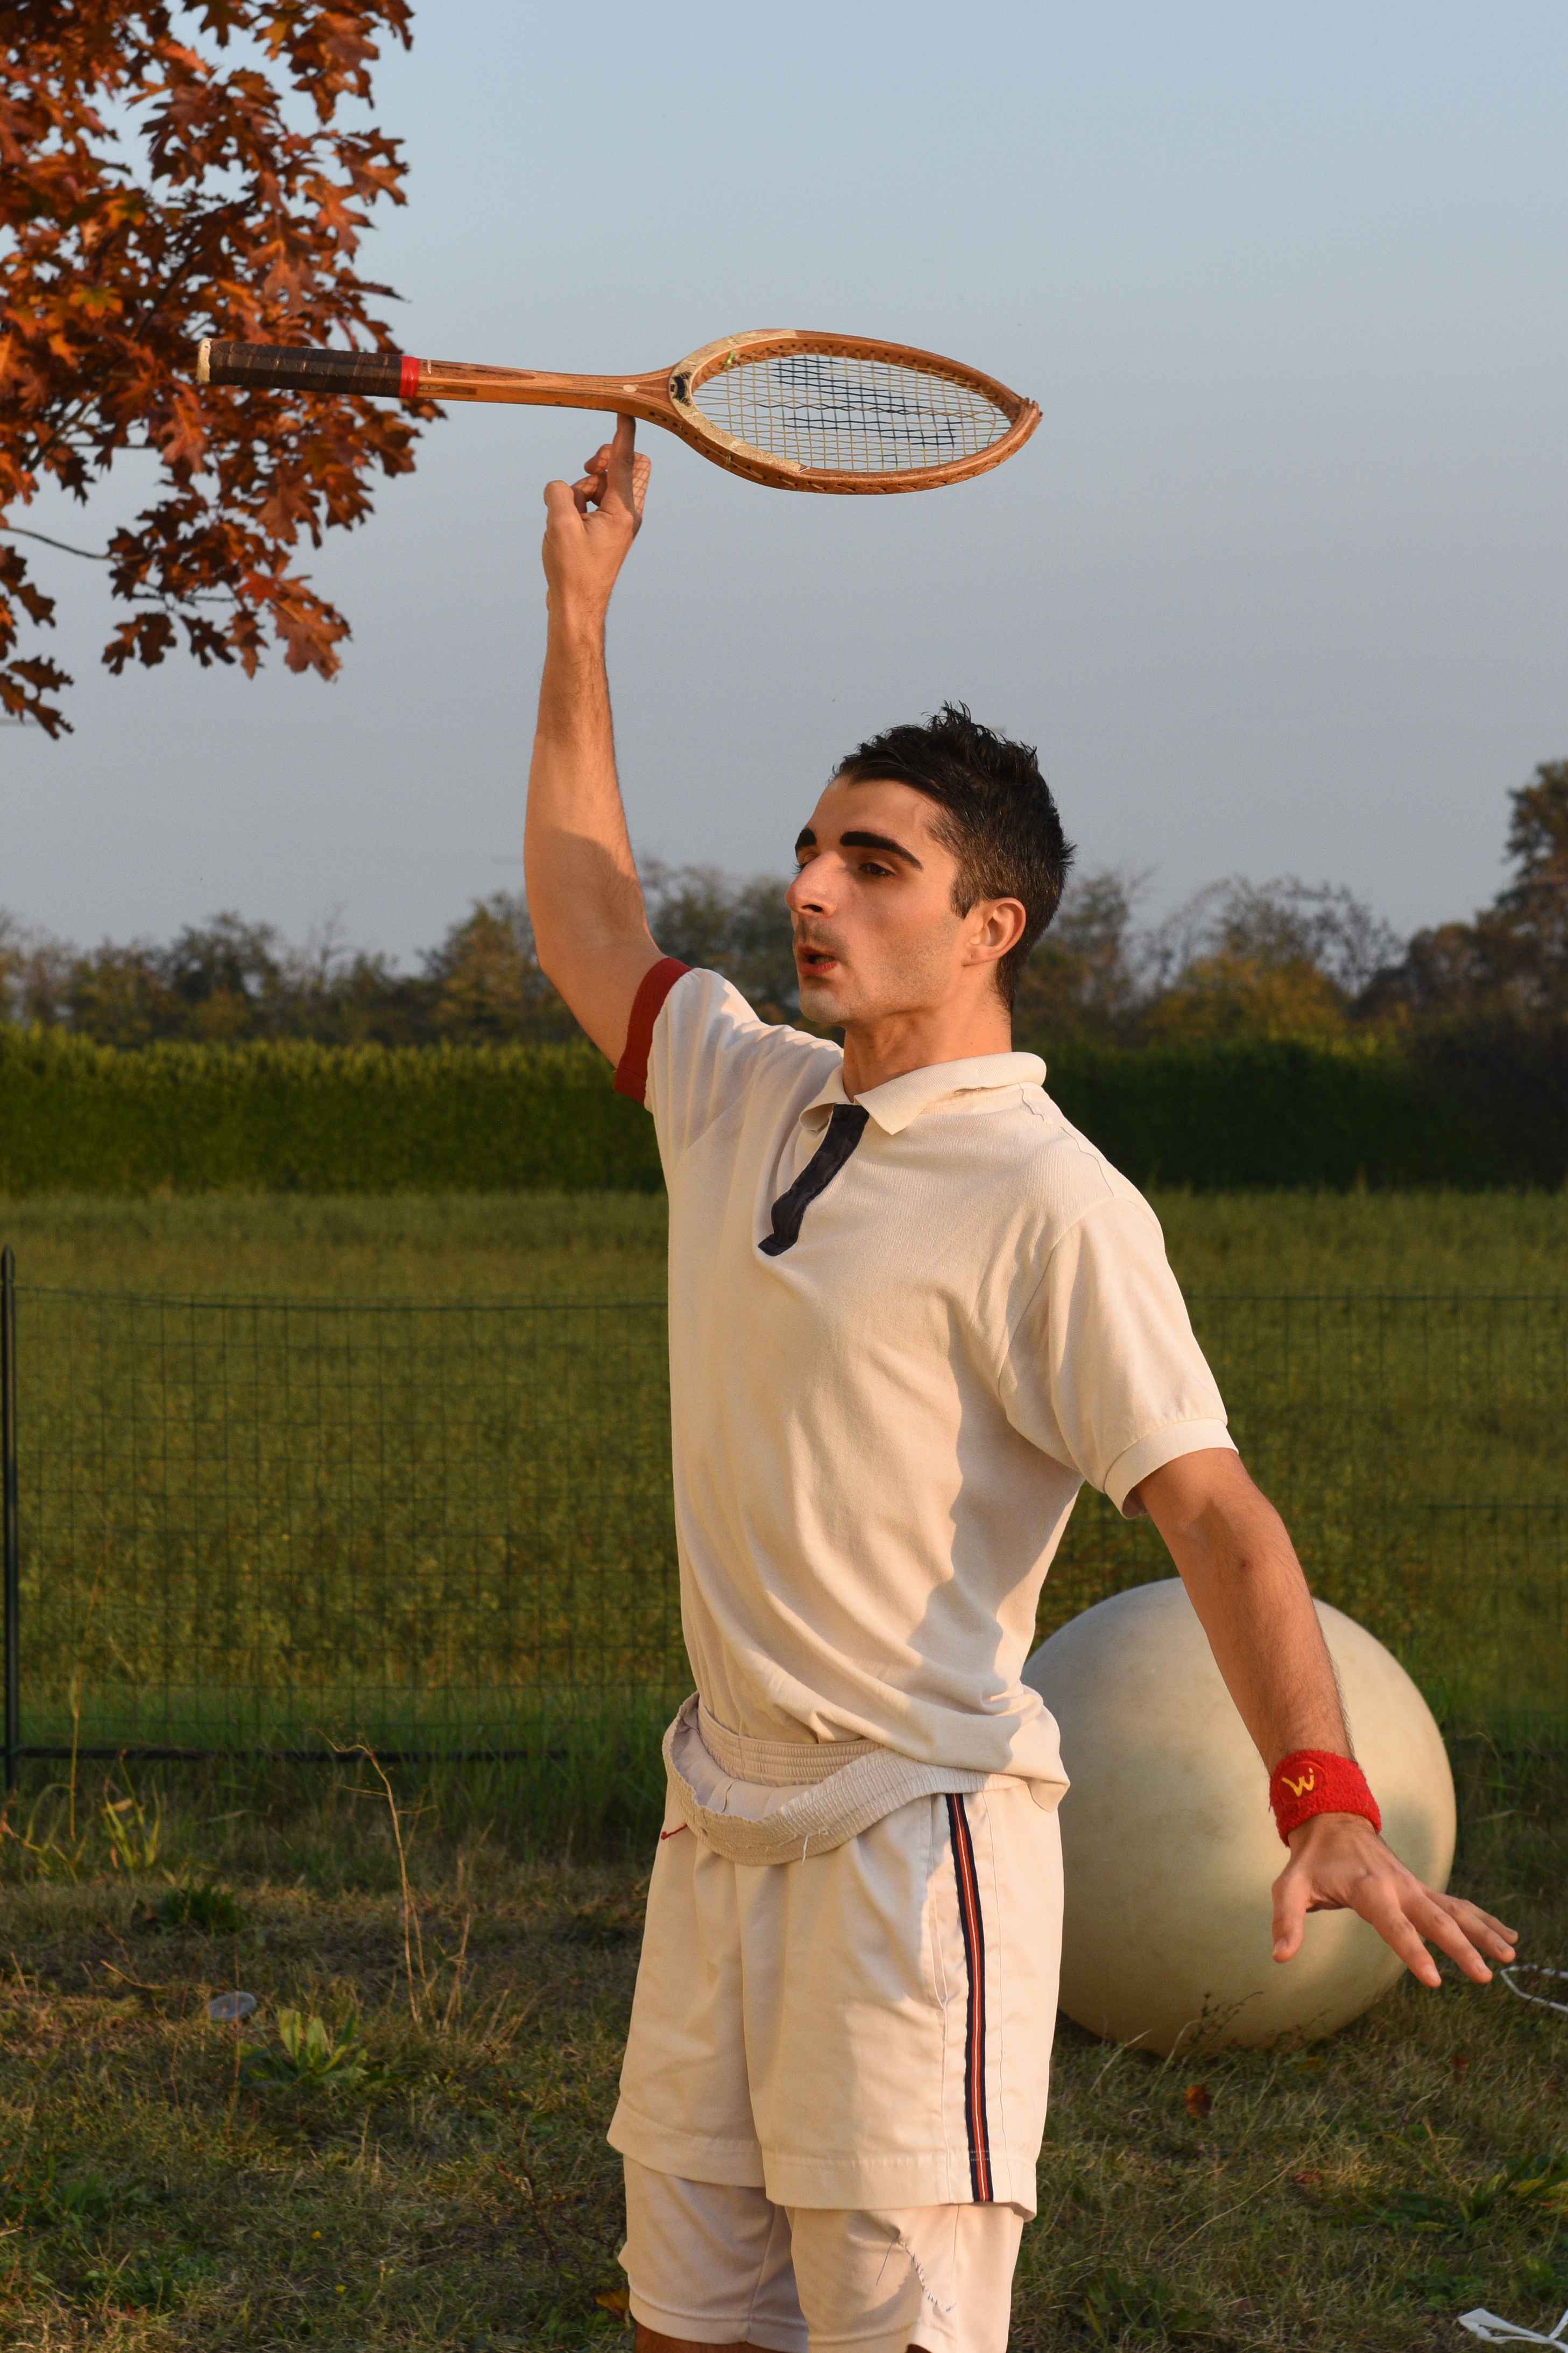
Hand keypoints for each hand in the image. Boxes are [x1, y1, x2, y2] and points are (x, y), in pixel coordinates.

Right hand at [541, 414, 651, 619]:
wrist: (576, 607)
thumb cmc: (572, 571)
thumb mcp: (559, 524)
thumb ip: (559, 492)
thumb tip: (562, 488)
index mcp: (623, 511)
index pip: (626, 461)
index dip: (624, 434)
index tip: (626, 410)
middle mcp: (627, 514)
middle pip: (627, 466)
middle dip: (605, 460)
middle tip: (586, 470)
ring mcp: (618, 523)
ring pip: (606, 483)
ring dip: (583, 487)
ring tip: (569, 515)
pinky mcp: (607, 530)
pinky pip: (595, 501)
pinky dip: (579, 503)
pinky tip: (567, 524)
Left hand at [1272, 1812, 1516, 1987]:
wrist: (1333, 1819)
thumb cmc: (1311, 1859)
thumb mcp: (1290, 1886)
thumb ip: (1287, 1920)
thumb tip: (1280, 1957)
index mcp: (1369, 1888)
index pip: (1394, 1926)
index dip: (1413, 1952)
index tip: (1434, 1980)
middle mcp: (1399, 1887)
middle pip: (1436, 1920)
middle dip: (1462, 1949)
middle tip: (1485, 1977)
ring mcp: (1414, 1887)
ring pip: (1456, 1910)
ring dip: (1484, 1932)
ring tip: (1511, 1957)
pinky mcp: (1422, 1889)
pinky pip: (1458, 1905)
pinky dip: (1484, 1919)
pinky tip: (1508, 1936)